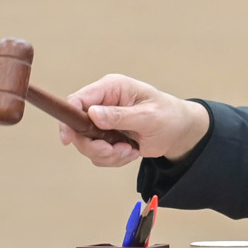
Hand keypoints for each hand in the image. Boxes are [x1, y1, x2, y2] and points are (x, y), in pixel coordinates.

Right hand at [58, 74, 210, 168]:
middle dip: (95, 146)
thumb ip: (120, 116)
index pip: (78, 100)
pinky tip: (131, 152)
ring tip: (129, 151)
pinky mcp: (106, 136)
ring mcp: (103, 120)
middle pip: (77, 127)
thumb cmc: (168, 115)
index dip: (68, 119)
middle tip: (116, 151)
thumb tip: (93, 114)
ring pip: (87, 144)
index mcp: (111, 88)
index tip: (68, 139)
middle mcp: (103, 102)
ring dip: (108, 154)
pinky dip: (114, 158)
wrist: (180, 131)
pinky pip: (98, 154)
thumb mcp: (148, 116)